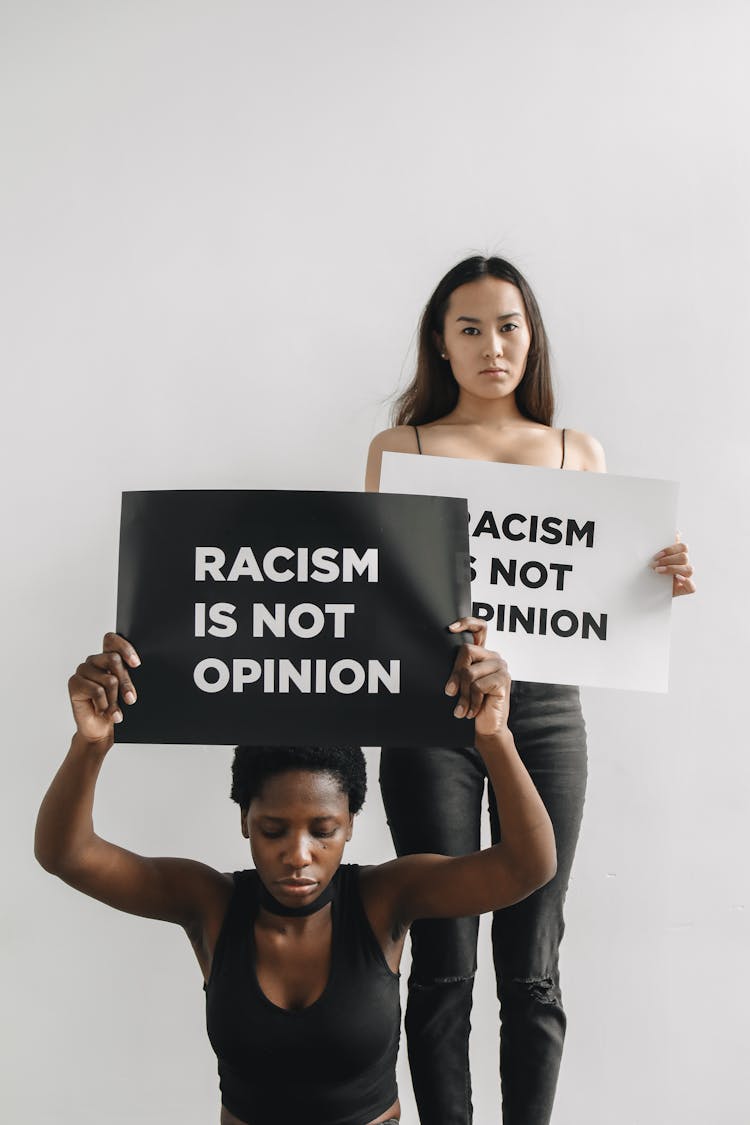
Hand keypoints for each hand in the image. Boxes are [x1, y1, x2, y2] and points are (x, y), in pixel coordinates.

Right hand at [68, 633, 140, 743]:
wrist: (99, 729)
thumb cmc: (114, 707)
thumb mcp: (125, 690)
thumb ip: (126, 676)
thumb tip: (135, 667)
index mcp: (106, 657)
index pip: (112, 640)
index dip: (125, 648)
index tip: (136, 664)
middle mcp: (94, 661)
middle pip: (114, 660)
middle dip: (126, 682)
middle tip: (131, 699)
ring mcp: (83, 671)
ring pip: (109, 679)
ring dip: (115, 699)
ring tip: (114, 710)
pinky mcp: (74, 683)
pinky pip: (97, 690)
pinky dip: (104, 704)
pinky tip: (102, 710)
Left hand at [444, 617, 510, 735]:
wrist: (485, 729)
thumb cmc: (471, 706)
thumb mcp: (461, 684)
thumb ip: (458, 669)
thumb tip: (441, 660)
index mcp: (483, 654)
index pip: (479, 628)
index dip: (466, 623)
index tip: (450, 629)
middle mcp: (493, 657)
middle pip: (466, 651)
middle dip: (454, 674)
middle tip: (450, 693)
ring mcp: (501, 667)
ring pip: (469, 671)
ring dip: (463, 694)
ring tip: (463, 707)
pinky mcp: (503, 680)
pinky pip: (478, 686)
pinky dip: (472, 701)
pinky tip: (472, 711)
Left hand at [650, 533, 695, 596]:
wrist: (643, 590)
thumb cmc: (648, 572)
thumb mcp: (651, 559)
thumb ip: (658, 547)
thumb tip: (673, 533)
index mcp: (677, 556)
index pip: (682, 547)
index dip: (671, 549)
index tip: (657, 554)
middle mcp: (682, 565)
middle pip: (684, 557)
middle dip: (668, 559)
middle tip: (654, 564)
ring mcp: (685, 577)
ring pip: (689, 569)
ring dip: (673, 568)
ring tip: (658, 570)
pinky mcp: (684, 589)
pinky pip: (692, 587)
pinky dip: (686, 582)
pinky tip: (677, 578)